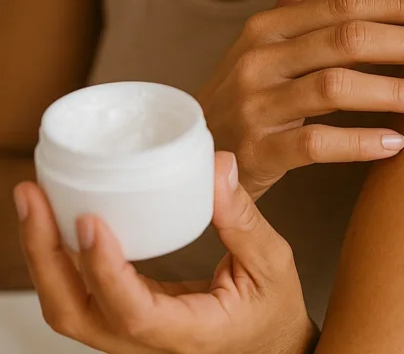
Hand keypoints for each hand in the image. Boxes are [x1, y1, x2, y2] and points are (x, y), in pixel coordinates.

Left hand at [15, 152, 318, 353]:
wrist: (269, 348)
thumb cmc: (271, 312)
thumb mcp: (272, 264)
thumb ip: (244, 218)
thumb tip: (217, 165)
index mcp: (188, 333)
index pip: (133, 312)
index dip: (105, 268)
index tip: (90, 220)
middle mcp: (146, 343)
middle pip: (74, 313)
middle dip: (44, 254)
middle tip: (33, 195)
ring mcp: (128, 336)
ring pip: (67, 307)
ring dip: (42, 253)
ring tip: (34, 198)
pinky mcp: (122, 319)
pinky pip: (78, 295)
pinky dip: (57, 257)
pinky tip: (54, 216)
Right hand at [195, 0, 403, 198]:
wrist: (191, 156)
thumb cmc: (244, 93)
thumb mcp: (264, 44)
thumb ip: (300, 0)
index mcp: (268, 27)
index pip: (343, 4)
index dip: (397, 3)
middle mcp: (260, 58)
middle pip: (346, 39)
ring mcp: (256, 105)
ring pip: (335, 88)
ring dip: (394, 91)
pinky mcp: (256, 152)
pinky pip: (315, 144)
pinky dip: (359, 142)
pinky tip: (397, 143)